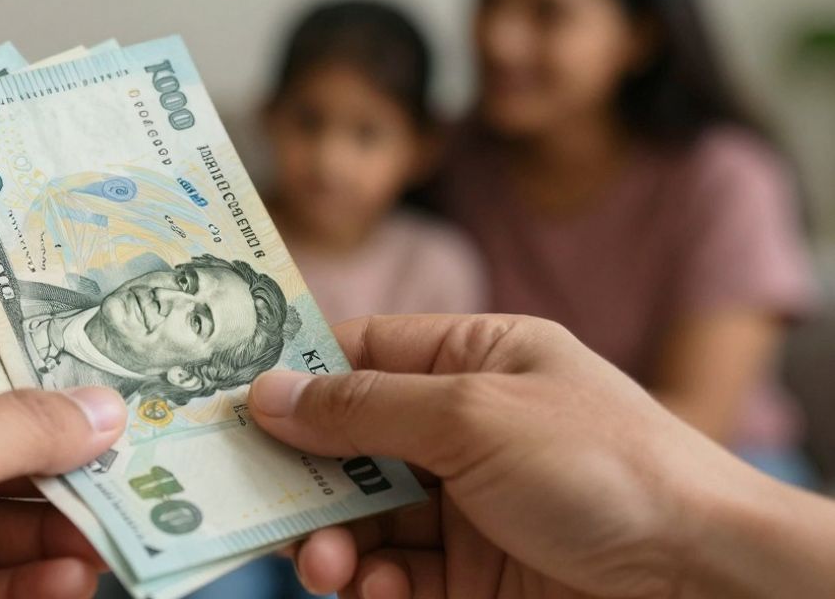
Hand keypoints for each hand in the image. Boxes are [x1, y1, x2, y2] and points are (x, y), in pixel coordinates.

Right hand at [249, 315, 771, 598]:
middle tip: (257, 499)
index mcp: (474, 359)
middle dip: (303, 473)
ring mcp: (466, 502)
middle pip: (348, 442)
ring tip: (324, 564)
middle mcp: (463, 427)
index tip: (227, 401)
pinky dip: (370, 583)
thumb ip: (364, 406)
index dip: (296, 374)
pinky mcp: (471, 573)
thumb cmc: (603, 464)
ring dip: (328, 539)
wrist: (702, 578)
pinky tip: (373, 589)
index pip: (362, 353)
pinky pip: (392, 572)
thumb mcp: (473, 415)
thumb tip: (266, 391)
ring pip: (360, 515)